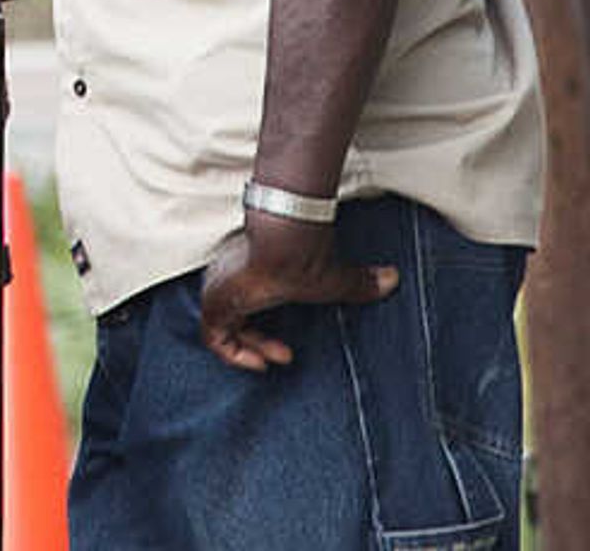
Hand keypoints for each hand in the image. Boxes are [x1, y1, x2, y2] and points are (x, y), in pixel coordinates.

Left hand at [197, 218, 395, 370]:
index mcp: (248, 273)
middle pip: (231, 319)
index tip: (283, 351)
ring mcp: (217, 287)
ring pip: (220, 328)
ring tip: (272, 360)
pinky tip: (257, 362)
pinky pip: (212, 336)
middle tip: (283, 355)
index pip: (244, 307)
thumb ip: (360, 282)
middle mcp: (228, 279)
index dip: (259, 334)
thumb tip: (392, 278)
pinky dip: (230, 353)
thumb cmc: (305, 257)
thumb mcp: (334, 279)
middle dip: (257, 342)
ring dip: (247, 348)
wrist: (285, 242)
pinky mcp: (215, 299)